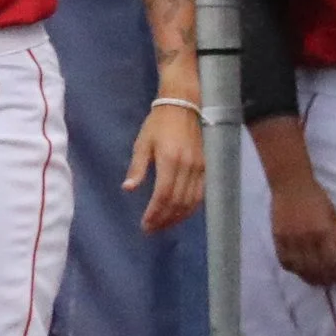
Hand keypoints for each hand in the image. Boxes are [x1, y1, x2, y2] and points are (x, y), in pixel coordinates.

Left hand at [124, 101, 204, 231]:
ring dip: (177, 217)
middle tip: (151, 229)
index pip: (163, 195)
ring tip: (163, 225)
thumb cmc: (158, 124)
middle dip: (164, 219)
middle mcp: (188, 166)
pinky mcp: (206, 167)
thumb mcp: (142, 143)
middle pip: (177, 202)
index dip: (154, 213)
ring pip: (191, 201)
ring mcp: (200, 167)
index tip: (145, 225)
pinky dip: (191, 208)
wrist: (184, 105)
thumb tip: (128, 189)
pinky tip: (180, 214)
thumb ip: (137, 167)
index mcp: (170, 160)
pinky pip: (201, 194)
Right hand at [270, 171, 335, 286]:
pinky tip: (297, 270)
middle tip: (327, 285)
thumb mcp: (334, 216)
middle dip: (323, 279)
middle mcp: (309, 238)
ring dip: (307, 277)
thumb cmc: (318, 199)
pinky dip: (291, 268)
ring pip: (300, 267)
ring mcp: (292, 239)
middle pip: (316, 268)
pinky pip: (284, 260)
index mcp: (326, 232)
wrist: (292, 186)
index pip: (332, 261)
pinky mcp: (278, 238)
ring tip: (313, 281)